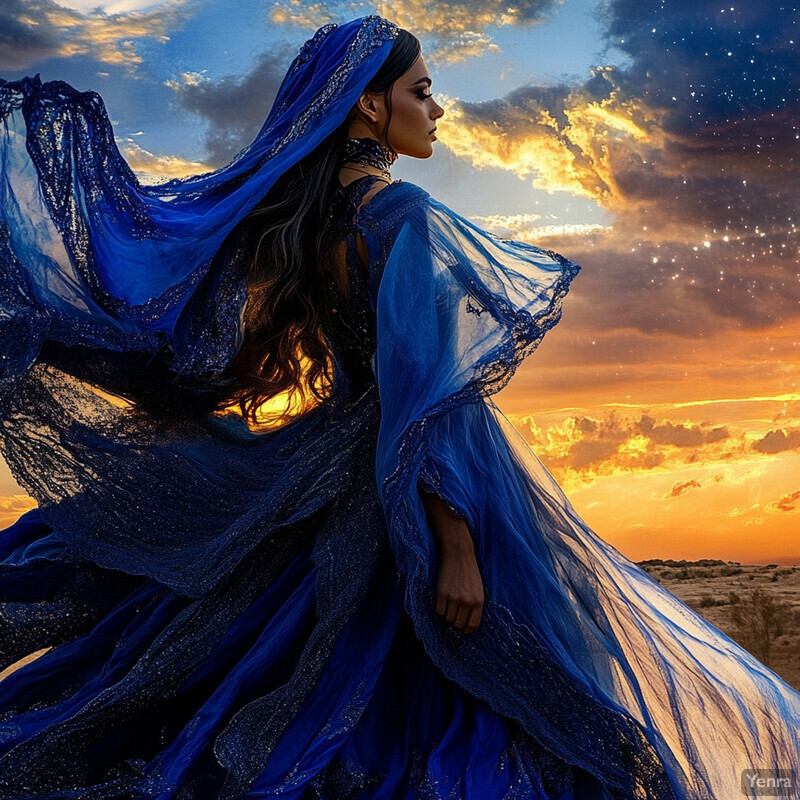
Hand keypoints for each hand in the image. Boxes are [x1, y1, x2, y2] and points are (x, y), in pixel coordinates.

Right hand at [418, 487, 484, 634]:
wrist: (458, 553)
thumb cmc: (469, 571)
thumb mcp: (478, 588)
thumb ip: (474, 606)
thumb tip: (466, 624)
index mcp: (479, 601)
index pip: (472, 625)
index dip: (466, 630)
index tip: (463, 630)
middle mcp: (467, 602)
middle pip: (458, 624)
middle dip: (455, 623)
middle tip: (454, 615)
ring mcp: (454, 598)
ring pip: (448, 619)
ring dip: (447, 615)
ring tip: (449, 604)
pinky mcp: (442, 593)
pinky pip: (438, 611)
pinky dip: (439, 608)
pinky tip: (442, 599)